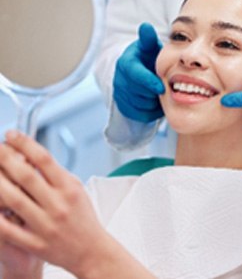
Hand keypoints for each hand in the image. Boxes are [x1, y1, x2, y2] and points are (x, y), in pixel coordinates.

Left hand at [0, 131, 110, 275]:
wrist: (91, 250)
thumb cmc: (83, 217)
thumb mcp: (77, 189)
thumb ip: (56, 174)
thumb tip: (32, 156)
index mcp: (69, 188)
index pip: (44, 159)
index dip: (25, 144)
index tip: (12, 135)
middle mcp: (57, 204)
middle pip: (26, 176)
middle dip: (6, 158)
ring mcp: (45, 225)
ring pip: (13, 199)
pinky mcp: (35, 243)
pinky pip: (8, 229)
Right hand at [113, 23, 164, 121]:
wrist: (141, 72)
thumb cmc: (148, 58)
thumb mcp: (149, 47)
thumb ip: (148, 39)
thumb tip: (146, 26)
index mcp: (126, 64)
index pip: (135, 75)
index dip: (148, 82)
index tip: (161, 87)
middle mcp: (119, 79)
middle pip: (139, 92)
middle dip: (154, 92)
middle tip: (165, 88)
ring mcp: (120, 94)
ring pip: (140, 105)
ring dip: (154, 102)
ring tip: (160, 93)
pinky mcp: (123, 107)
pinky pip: (140, 115)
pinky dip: (151, 111)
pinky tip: (156, 102)